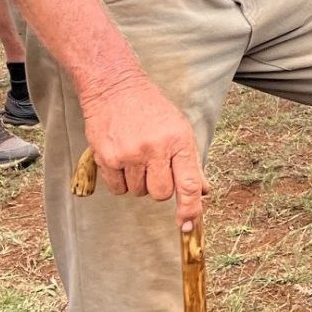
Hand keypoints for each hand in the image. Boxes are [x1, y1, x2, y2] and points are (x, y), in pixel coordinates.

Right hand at [78, 74, 208, 229]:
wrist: (114, 87)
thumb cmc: (151, 109)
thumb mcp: (179, 129)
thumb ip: (191, 164)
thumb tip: (203, 192)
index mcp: (179, 140)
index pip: (188, 185)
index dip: (190, 209)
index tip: (188, 225)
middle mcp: (155, 148)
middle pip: (162, 194)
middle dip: (159, 187)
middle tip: (154, 166)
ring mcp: (130, 154)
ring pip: (139, 192)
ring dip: (139, 182)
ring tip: (136, 156)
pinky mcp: (107, 158)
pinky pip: (118, 189)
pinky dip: (121, 181)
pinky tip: (122, 159)